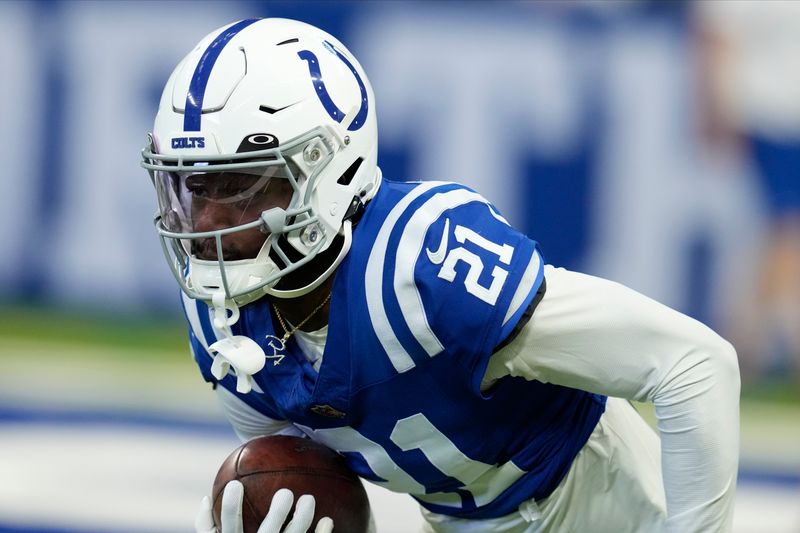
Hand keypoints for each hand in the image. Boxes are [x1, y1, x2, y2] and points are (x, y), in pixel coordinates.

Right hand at [194, 480, 333, 532]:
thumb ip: (207, 527)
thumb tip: (207, 498)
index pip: (230, 525)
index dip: (231, 506)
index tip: (235, 484)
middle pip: (268, 532)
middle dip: (277, 513)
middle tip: (286, 492)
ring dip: (302, 519)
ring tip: (309, 499)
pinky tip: (328, 520)